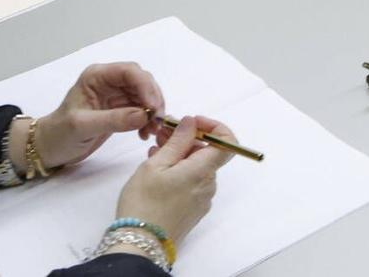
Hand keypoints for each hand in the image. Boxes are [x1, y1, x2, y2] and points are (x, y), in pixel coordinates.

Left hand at [35, 62, 166, 170]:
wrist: (49, 148)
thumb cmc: (59, 134)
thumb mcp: (83, 127)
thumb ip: (113, 120)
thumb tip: (144, 116)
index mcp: (97, 77)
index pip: (129, 72)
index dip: (145, 87)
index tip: (154, 108)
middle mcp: (108, 81)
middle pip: (141, 81)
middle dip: (153, 99)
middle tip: (158, 121)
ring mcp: (115, 94)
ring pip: (144, 95)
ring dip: (153, 111)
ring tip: (152, 130)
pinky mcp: (119, 108)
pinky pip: (141, 108)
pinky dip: (147, 119)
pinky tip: (144, 133)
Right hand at [109, 114, 233, 248]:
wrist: (140, 244)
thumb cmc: (145, 202)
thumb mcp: (157, 164)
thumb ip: (178, 141)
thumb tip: (191, 122)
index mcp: (204, 170)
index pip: (228, 142)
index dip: (213, 127)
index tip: (191, 123)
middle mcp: (209, 184)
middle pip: (207, 153)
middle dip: (187, 140)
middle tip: (161, 135)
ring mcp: (202, 199)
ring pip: (196, 168)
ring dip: (179, 156)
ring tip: (154, 153)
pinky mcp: (193, 210)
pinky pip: (191, 183)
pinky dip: (178, 172)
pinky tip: (157, 172)